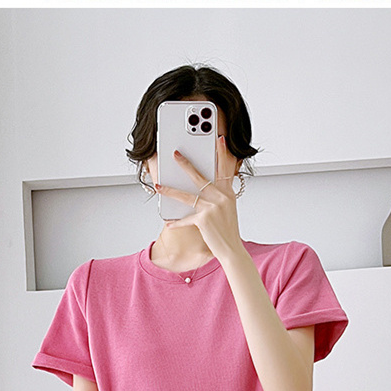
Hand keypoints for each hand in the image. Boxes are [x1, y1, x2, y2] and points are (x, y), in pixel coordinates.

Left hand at [155, 136, 243, 260]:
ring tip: (159, 186)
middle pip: (200, 177)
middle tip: (175, 154)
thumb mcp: (227, 209)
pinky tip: (168, 223)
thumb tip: (204, 186)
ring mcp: (212, 207)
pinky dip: (176, 223)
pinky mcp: (203, 219)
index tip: (219, 140)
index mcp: (228, 193)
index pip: (225, 169)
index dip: (222, 154)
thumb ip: (219, 196)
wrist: (231, 249)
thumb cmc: (228, 230)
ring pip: (186, 196)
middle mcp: (221, 197)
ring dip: (170, 191)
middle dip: (185, 165)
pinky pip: (185, 219)